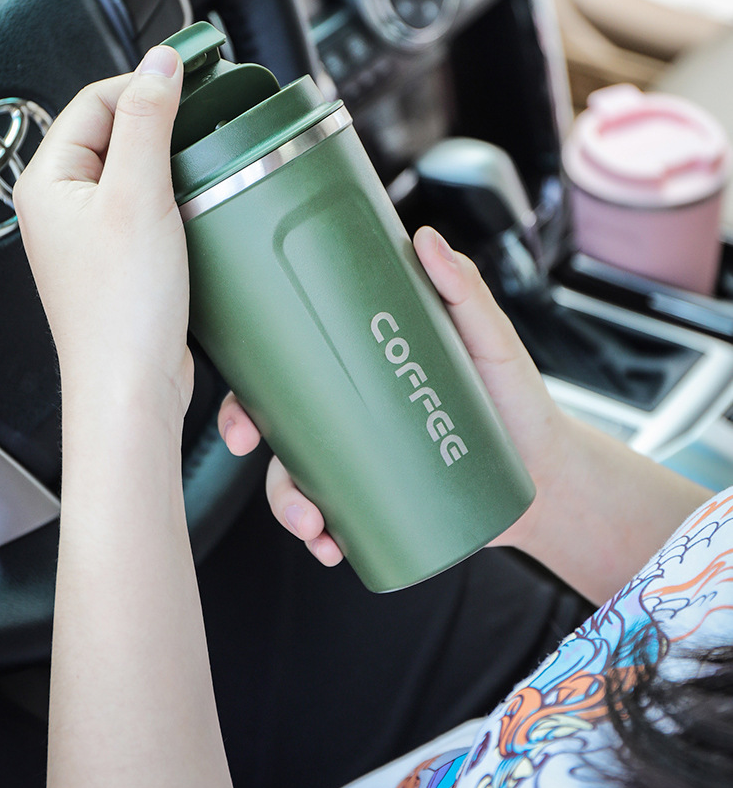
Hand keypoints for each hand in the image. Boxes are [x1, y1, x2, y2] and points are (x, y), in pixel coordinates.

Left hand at [14, 45, 192, 418]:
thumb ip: (148, 121)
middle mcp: (63, 206)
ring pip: (136, 172)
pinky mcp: (122, 260)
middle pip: (115, 133)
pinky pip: (148, 209)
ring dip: (172, 164)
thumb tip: (159, 63)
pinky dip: (176, 200)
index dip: (144, 82)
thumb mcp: (138, 196)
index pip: (94, 100)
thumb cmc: (121, 310)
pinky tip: (199, 209)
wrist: (133, 384)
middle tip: (204, 124)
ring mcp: (92, 235)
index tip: (191, 75)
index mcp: (49, 182)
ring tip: (202, 170)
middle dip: (161, 124)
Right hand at [217, 225, 570, 565]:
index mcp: (361, 368)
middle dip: (255, 450)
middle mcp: (353, 413)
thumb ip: (462, 289)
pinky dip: (324, 537)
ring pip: (299, 479)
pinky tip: (332, 547)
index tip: (241, 408)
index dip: (249, 388)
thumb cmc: (514, 397)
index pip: (289, 368)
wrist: (547, 474)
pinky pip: (337, 519)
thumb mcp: (488, 337)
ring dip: (290, 505)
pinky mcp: (382, 501)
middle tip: (260, 459)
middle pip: (279, 426)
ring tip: (314, 523)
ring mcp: (365, 460)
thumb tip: (427, 240)